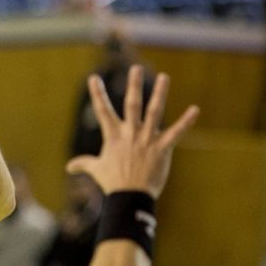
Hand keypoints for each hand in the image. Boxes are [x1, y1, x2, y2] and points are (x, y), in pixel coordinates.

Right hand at [65, 65, 198, 198]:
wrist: (129, 197)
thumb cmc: (112, 183)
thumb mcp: (97, 170)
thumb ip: (84, 164)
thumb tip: (70, 166)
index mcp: (114, 136)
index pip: (103, 111)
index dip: (97, 94)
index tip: (93, 78)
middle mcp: (130, 133)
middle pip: (132, 104)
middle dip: (133, 85)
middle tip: (136, 68)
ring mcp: (147, 140)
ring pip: (154, 111)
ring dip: (160, 93)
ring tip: (164, 77)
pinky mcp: (162, 148)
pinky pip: (176, 132)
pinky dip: (186, 121)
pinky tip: (195, 109)